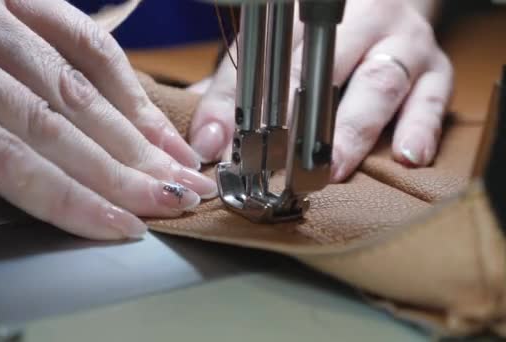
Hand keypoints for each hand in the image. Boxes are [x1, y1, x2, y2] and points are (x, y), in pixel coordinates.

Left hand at [0, 0, 216, 239]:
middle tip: (176, 200)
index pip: (10, 162)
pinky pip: (76, 33)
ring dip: (135, 134)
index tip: (122, 226)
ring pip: (75, 86)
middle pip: (58, 127)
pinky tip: (147, 111)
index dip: (73, 201)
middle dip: (125, 173)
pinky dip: (119, 77)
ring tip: (177, 167)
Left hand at [190, 0, 452, 181]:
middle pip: (327, 67)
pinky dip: (420, 128)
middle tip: (285, 166)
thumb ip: (236, 90)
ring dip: (354, 130)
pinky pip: (433, 97)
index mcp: (308, 15)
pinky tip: (406, 156)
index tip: (233, 146)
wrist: (387, 4)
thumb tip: (208, 141)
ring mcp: (401, 43)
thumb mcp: (275, 52)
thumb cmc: (323, 38)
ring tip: (336, 167)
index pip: (274, 59)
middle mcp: (358, 22)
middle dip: (303, 119)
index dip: (251, 104)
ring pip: (379, 83)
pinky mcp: (435, 68)